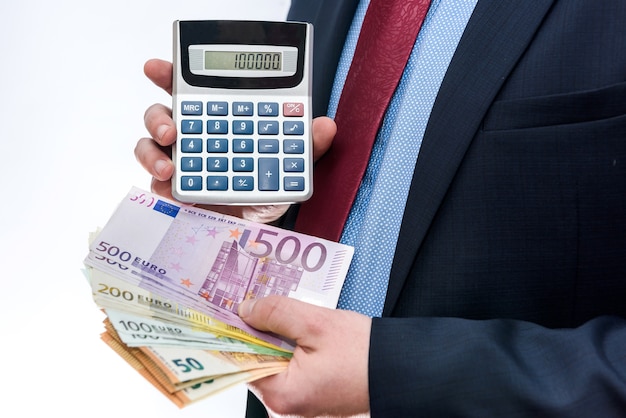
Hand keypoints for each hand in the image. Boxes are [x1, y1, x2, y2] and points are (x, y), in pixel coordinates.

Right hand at [134, 59, 335, 221]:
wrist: (256, 232)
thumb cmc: (266, 191)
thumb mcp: (291, 168)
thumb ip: (306, 146)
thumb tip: (326, 125)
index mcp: (217, 122)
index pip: (192, 93)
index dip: (170, 76)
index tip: (155, 69)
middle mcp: (192, 138)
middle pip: (161, 114)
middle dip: (158, 116)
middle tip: (172, 128)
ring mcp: (179, 163)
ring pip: (149, 145)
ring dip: (153, 151)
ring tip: (170, 165)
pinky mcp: (171, 190)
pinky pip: (154, 180)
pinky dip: (157, 180)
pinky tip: (170, 184)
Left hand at [239, 296, 370, 416]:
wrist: (402, 368)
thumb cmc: (365, 354)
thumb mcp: (316, 323)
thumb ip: (276, 313)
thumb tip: (247, 310)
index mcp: (282, 394)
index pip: (242, 358)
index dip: (236, 331)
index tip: (229, 309)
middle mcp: (287, 403)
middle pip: (257, 358)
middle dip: (259, 330)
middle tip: (260, 302)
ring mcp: (301, 399)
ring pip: (275, 358)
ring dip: (278, 335)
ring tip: (287, 314)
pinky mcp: (313, 391)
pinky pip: (291, 364)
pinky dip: (293, 345)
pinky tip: (302, 329)